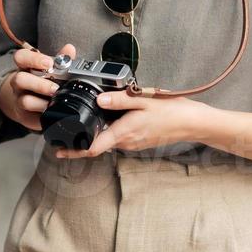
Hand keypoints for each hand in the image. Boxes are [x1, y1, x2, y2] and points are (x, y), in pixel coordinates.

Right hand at [0, 43, 75, 132]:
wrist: (33, 103)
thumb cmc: (44, 81)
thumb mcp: (52, 69)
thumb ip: (61, 59)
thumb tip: (69, 49)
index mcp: (26, 66)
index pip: (21, 57)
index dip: (33, 59)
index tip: (49, 63)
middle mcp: (19, 82)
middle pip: (19, 79)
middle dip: (39, 84)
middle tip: (55, 87)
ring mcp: (19, 98)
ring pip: (24, 99)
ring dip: (41, 101)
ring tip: (54, 100)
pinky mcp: (23, 114)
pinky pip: (30, 115)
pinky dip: (42, 113)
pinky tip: (52, 110)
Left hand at [54, 90, 213, 158]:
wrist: (192, 123)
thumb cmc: (171, 111)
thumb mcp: (144, 100)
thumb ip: (120, 100)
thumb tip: (99, 100)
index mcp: (124, 132)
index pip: (93, 148)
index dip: (74, 152)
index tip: (59, 151)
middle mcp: (126, 142)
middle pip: (97, 146)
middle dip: (79, 143)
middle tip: (62, 137)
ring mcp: (133, 143)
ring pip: (108, 141)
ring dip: (95, 136)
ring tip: (83, 124)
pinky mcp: (139, 141)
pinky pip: (119, 138)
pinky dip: (109, 132)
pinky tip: (108, 120)